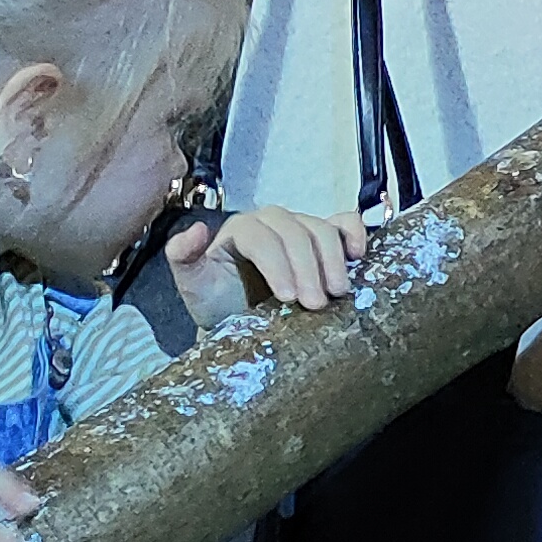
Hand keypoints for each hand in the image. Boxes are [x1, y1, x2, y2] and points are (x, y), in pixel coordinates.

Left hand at [168, 203, 369, 325]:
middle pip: (296, 232)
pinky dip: (355, 234)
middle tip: (316, 305)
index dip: (278, 264)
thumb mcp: (193, 284)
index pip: (262, 237)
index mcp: (242, 229)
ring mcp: (301, 225)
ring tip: (337, 293)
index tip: (289, 297)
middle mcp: (273, 221)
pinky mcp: (324, 236)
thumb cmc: (218, 302)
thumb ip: (183, 256)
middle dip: (308, 269)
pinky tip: (358, 256)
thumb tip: (197, 230)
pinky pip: (345, 222)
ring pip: (323, 229)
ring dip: (333, 261)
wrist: (242, 320)